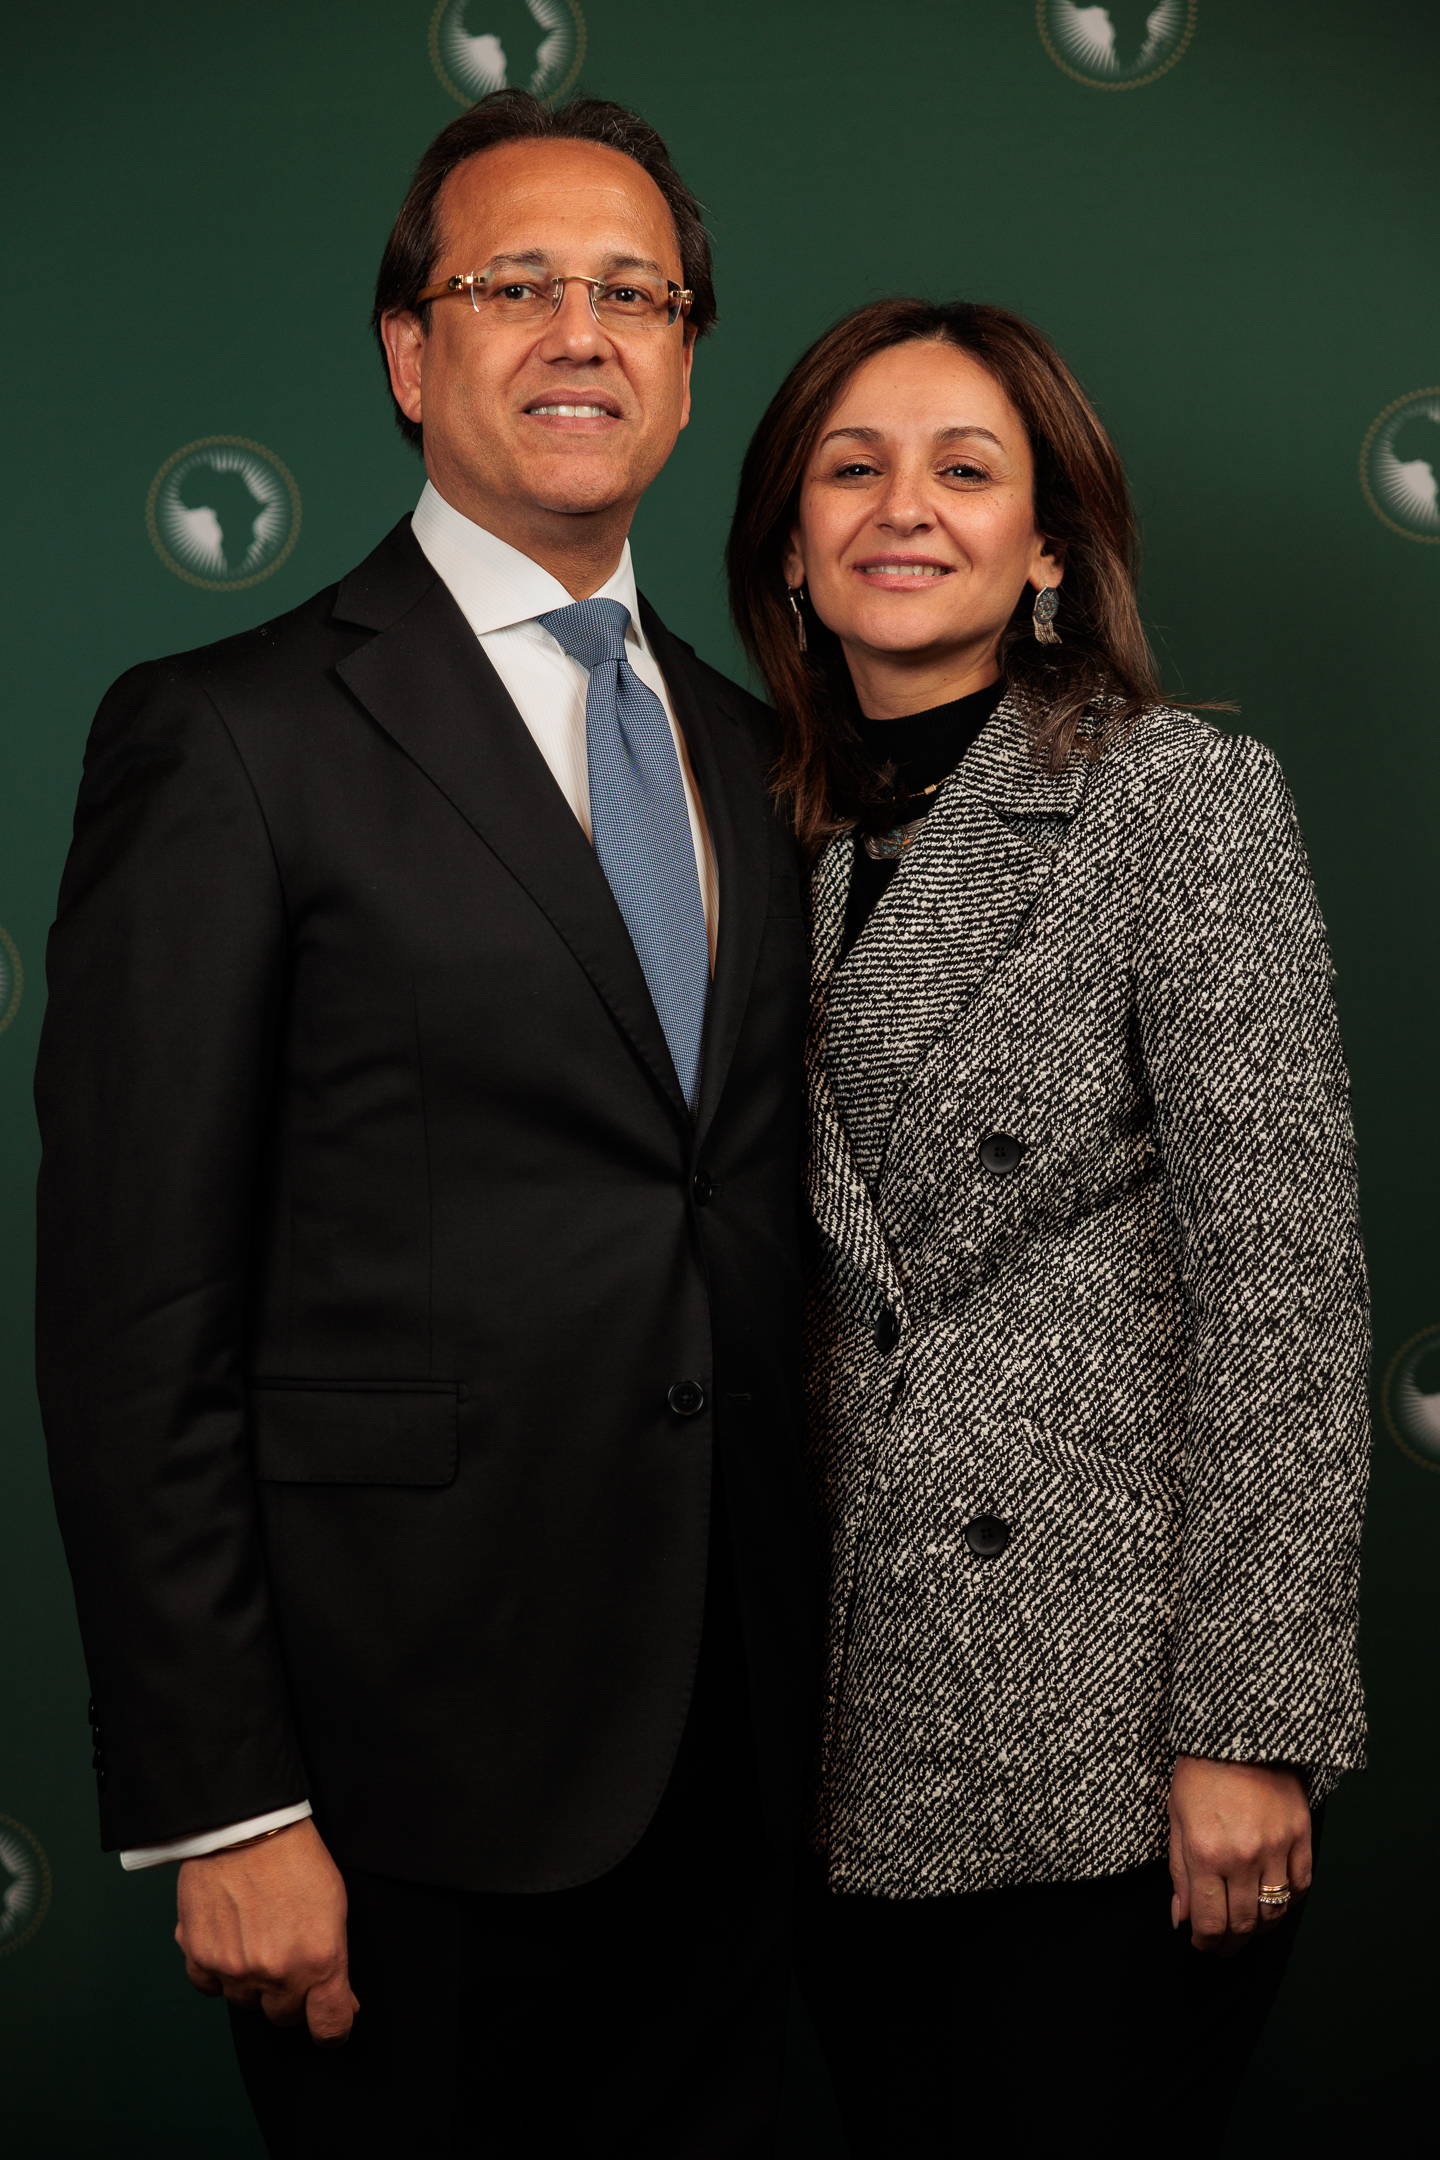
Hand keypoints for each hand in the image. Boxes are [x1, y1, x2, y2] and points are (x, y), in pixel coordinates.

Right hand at [175, 1817, 356, 2043]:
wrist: (245, 1826)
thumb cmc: (297, 1859)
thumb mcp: (335, 1907)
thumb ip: (335, 1962)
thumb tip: (342, 2005)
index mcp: (319, 1961)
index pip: (329, 2027)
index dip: (333, 2030)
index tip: (331, 2024)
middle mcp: (276, 1974)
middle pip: (284, 2016)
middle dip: (290, 1996)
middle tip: (289, 1958)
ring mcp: (235, 1970)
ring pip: (246, 2003)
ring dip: (253, 1982)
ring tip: (257, 1936)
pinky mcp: (200, 1958)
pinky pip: (210, 1988)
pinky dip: (218, 1972)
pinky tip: (228, 1939)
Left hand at [1167, 1754, 1310, 1957]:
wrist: (1239, 1732)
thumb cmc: (1200, 1771)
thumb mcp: (1175, 1818)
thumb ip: (1179, 1872)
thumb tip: (1182, 1918)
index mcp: (1205, 1852)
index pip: (1209, 1922)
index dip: (1204, 1943)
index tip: (1200, 1943)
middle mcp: (1243, 1856)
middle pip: (1243, 1924)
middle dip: (1230, 1944)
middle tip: (1222, 1946)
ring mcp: (1276, 1848)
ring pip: (1274, 1913)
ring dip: (1260, 1930)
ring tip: (1247, 1930)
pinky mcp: (1301, 1836)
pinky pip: (1301, 1887)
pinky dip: (1288, 1904)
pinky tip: (1274, 1904)